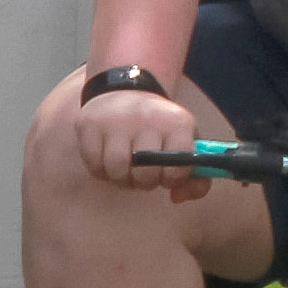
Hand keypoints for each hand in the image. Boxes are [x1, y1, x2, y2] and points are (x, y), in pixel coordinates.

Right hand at [73, 82, 199, 195]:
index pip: (179, 165)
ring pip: (116, 169)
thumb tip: (177, 197)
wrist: (126, 90)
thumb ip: (196, 178)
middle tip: (143, 175)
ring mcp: (116, 120)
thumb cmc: (159, 128)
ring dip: (121, 179)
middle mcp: (148, 117)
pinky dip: (101, 171)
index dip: (173, 179)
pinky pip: (94, 164)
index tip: (167, 175)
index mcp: (177, 122)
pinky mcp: (90, 123)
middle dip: (145, 183)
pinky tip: (107, 161)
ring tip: (125, 170)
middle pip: (146, 173)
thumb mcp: (185, 144)